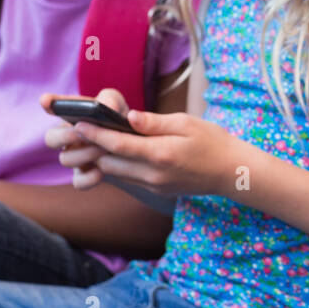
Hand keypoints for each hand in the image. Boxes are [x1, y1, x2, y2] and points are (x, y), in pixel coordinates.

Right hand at [42, 88, 127, 188]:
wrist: (133, 145)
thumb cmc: (120, 119)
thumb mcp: (117, 104)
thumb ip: (110, 99)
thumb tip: (105, 106)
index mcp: (71, 116)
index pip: (54, 106)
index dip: (49, 103)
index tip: (47, 101)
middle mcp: (68, 138)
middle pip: (50, 138)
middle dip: (64, 136)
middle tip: (81, 132)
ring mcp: (75, 158)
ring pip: (65, 159)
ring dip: (84, 153)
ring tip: (105, 148)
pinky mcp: (85, 176)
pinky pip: (78, 182)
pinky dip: (89, 177)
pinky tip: (102, 170)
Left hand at [49, 106, 245, 199]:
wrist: (232, 173)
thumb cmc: (213, 142)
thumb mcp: (187, 124)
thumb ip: (154, 123)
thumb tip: (127, 117)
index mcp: (162, 154)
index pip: (118, 144)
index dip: (96, 134)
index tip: (79, 123)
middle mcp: (154, 174)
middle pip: (110, 162)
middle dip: (91, 147)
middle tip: (76, 132)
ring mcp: (155, 185)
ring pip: (116, 173)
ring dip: (102, 158)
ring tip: (89, 141)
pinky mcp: (157, 190)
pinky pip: (129, 178)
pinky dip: (116, 166)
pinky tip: (112, 153)